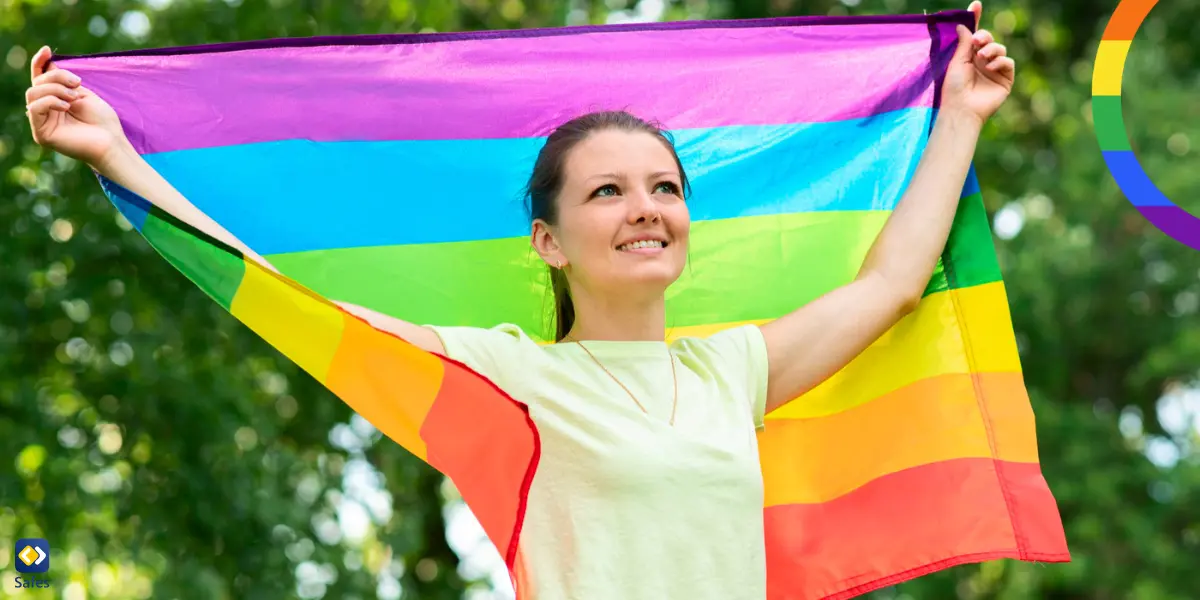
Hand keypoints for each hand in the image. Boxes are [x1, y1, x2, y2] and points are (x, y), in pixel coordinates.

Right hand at [25, 45, 128, 168]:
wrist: (112, 141)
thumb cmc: (103, 120)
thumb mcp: (83, 93)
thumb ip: (64, 81)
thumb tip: (49, 65)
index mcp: (55, 100)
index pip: (39, 78)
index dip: (40, 62)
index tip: (48, 50)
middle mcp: (45, 110)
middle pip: (37, 83)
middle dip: (57, 77)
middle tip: (77, 84)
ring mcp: (42, 123)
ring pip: (33, 93)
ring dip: (55, 89)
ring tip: (74, 97)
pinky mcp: (41, 134)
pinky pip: (34, 108)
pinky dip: (50, 102)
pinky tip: (66, 106)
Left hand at [940, 2, 1015, 126]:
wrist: (961, 108)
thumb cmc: (954, 87)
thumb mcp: (957, 61)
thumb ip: (963, 43)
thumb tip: (962, 24)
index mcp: (968, 57)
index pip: (974, 35)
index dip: (976, 20)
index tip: (976, 5)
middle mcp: (982, 62)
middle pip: (989, 40)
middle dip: (984, 37)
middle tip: (977, 41)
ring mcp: (994, 70)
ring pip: (1000, 49)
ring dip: (992, 49)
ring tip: (982, 56)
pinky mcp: (1005, 79)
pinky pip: (1008, 63)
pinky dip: (1000, 62)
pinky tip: (990, 67)